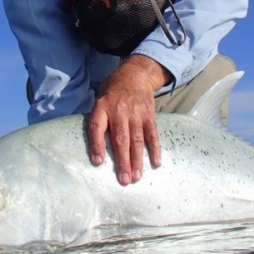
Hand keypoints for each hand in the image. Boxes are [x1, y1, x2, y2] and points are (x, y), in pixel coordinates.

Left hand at [88, 55, 170, 184]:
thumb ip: (99, 120)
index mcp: (102, 106)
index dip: (97, 145)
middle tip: (124, 180)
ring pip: (136, 140)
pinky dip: (154, 148)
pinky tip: (156, 162)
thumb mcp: (100, 99)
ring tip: (137, 176)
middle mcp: (119, 111)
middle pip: (120, 139)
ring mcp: (136, 113)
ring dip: (137, 160)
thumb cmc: (113, 91)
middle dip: (122, 161)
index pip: (97, 127)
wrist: (135, 74)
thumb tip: (96, 148)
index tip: (98, 162)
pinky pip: (152, 134)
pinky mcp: (149, 115)